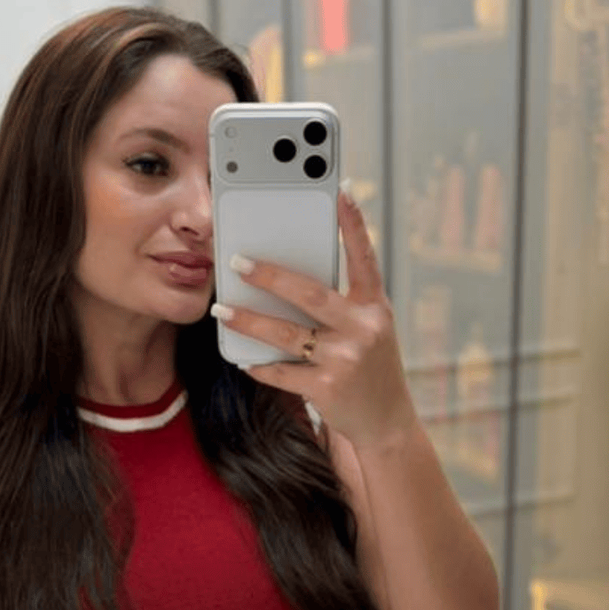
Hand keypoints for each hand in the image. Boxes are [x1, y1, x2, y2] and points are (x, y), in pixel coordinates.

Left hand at [212, 191, 416, 451]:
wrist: (386, 420)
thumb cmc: (369, 365)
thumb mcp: (368, 328)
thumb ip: (340, 303)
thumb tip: (286, 279)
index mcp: (375, 306)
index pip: (364, 257)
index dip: (353, 223)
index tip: (341, 189)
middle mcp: (364, 328)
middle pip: (310, 294)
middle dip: (270, 276)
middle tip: (239, 262)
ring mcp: (346, 359)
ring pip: (287, 334)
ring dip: (249, 321)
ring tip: (222, 310)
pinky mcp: (328, 389)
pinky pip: (282, 372)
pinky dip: (259, 364)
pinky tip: (242, 357)